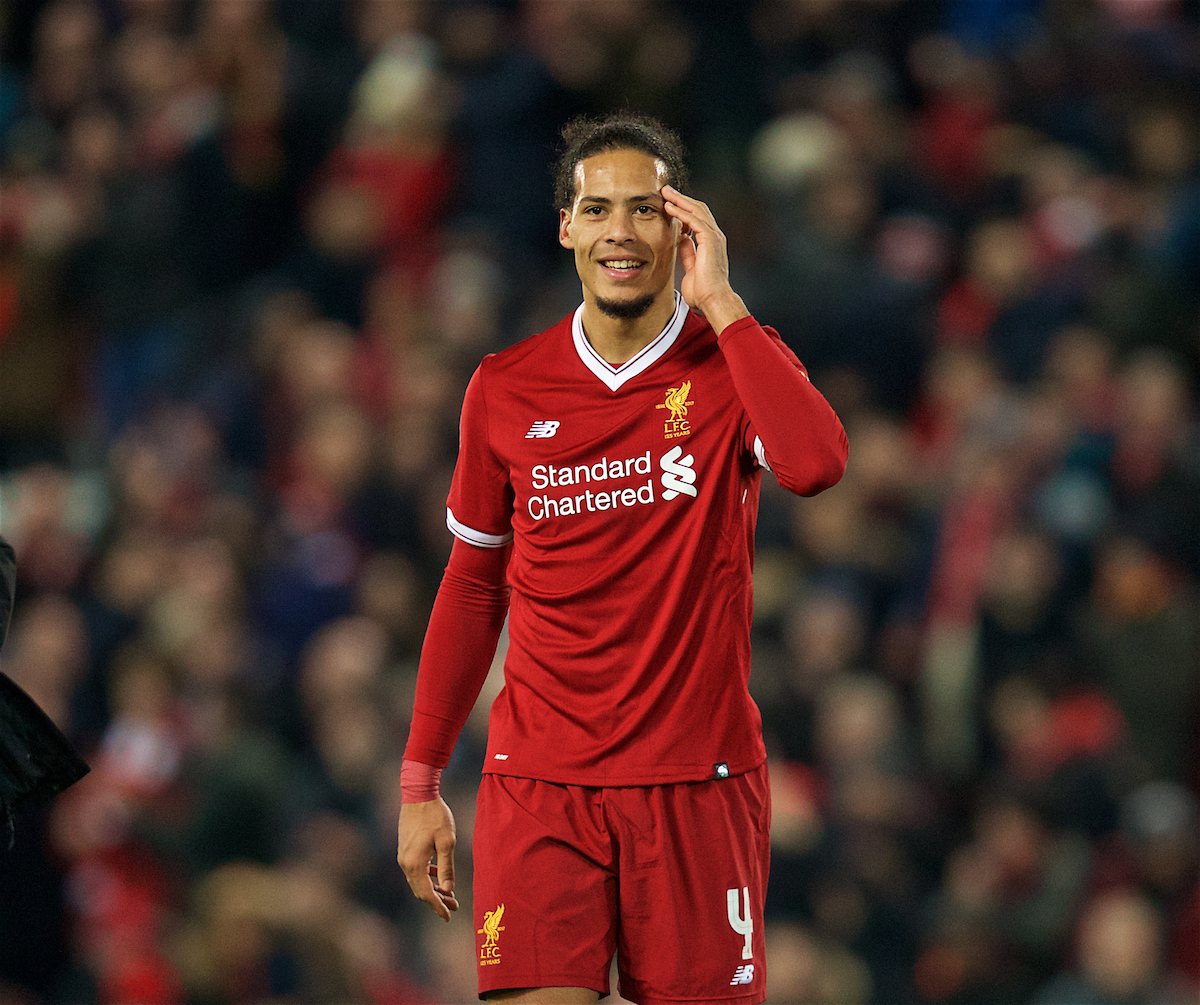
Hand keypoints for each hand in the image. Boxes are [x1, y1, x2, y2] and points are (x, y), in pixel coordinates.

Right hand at [398, 797, 458, 920]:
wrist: (418, 794)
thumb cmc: (435, 816)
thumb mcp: (447, 842)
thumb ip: (447, 867)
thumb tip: (448, 890)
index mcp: (414, 864)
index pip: (426, 894)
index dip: (438, 907)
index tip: (448, 916)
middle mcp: (405, 862)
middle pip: (420, 890)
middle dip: (437, 900)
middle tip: (454, 906)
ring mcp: (403, 855)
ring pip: (417, 880)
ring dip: (432, 888)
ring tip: (449, 893)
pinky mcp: (404, 848)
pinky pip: (415, 870)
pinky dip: (426, 876)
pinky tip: (437, 874)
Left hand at [661, 185, 748, 332]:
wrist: (713, 300)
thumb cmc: (703, 291)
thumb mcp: (691, 267)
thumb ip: (688, 252)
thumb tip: (681, 240)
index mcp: (710, 243)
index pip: (697, 218)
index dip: (683, 209)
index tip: (668, 203)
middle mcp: (714, 236)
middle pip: (698, 209)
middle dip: (681, 198)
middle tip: (666, 190)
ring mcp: (714, 236)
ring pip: (696, 210)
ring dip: (679, 200)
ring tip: (665, 192)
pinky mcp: (710, 239)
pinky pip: (694, 219)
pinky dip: (681, 211)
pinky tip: (669, 206)